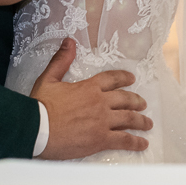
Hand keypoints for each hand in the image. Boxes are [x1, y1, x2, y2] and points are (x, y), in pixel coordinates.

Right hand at [30, 38, 151, 159]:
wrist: (38, 129)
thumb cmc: (41, 105)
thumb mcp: (49, 78)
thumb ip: (61, 60)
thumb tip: (69, 41)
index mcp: (89, 87)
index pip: (112, 79)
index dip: (123, 78)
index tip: (132, 79)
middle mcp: (100, 103)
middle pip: (125, 100)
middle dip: (136, 101)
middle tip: (143, 104)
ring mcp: (103, 122)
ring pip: (129, 119)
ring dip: (140, 121)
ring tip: (147, 123)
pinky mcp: (101, 140)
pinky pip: (124, 140)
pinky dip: (135, 142)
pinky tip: (142, 143)